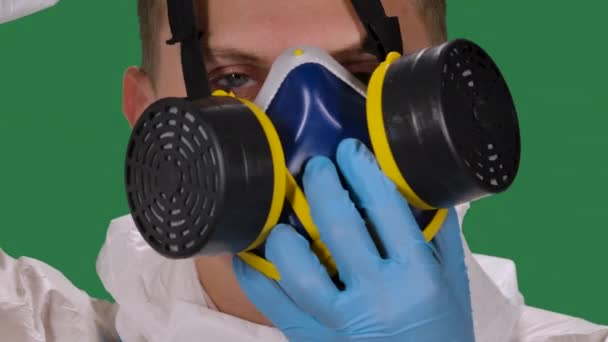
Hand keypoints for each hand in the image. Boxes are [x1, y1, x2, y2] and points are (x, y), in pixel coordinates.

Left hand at [233, 138, 474, 340]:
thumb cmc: (442, 336)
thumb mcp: (453, 286)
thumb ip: (440, 237)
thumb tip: (425, 192)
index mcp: (417, 277)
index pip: (386, 208)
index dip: (363, 170)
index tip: (350, 151)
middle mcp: (379, 298)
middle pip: (338, 226)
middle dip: (321, 185)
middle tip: (316, 168)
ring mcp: (341, 323)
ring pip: (296, 267)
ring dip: (283, 232)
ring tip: (282, 216)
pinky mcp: (312, 340)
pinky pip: (270, 302)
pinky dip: (252, 273)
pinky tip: (251, 252)